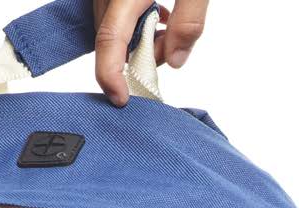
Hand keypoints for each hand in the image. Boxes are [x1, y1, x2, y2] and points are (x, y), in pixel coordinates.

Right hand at [93, 1, 209, 105]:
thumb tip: (175, 61)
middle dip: (141, 54)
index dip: (111, 74)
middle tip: (169, 44)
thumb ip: (188, 22)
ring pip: (117, 29)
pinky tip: (160, 17)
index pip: (109, 38)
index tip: (121, 100)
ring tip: (166, 23)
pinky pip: (118, 17)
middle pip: (113, 39)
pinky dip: (138, 26)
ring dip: (141, 39)